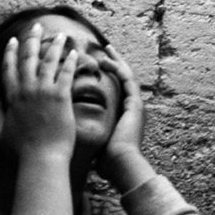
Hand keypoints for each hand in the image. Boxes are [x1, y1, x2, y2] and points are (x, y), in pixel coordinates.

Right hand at [0, 24, 78, 162]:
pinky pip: (65, 74)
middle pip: (28, 59)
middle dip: (31, 40)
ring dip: (54, 46)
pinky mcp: (61, 97)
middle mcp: (26, 90)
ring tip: (60, 35)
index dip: (11, 53)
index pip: (9, 68)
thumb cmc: (21, 151)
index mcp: (12, 97)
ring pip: (48, 62)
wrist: (41, 159)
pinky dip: (70, 62)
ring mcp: (44, 92)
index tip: (13, 41)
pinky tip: (74, 52)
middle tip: (35, 26)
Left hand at [96, 44, 154, 191]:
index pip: (118, 90)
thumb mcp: (98, 145)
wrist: (122, 165)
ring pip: (127, 76)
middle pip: (125, 79)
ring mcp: (136, 105)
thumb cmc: (109, 161)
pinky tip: (108, 60)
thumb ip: (92, 139)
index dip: (109, 77)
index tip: (99, 65)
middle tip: (105, 50)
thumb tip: (78, 142)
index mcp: (125, 116)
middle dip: (115, 63)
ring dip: (117, 61)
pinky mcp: (135, 104)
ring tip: (106, 49)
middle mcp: (133, 108)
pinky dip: (118, 69)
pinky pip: (128, 80)